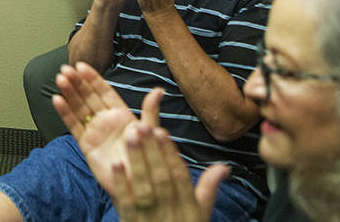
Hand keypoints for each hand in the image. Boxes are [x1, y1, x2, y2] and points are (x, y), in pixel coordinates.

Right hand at [52, 62, 161, 194]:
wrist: (139, 185)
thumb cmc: (148, 159)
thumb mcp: (151, 132)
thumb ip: (150, 111)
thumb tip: (158, 90)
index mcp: (121, 115)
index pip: (104, 92)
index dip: (93, 78)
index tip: (81, 66)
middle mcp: (106, 121)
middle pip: (88, 97)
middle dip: (77, 83)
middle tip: (65, 70)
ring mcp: (95, 132)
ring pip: (79, 108)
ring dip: (69, 93)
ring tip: (60, 79)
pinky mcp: (86, 145)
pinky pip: (74, 126)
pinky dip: (65, 113)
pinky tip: (57, 100)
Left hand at [111, 122, 226, 221]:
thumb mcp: (201, 215)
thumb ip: (208, 189)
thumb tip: (224, 167)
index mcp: (189, 209)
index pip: (180, 177)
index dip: (171, 154)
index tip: (162, 132)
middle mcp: (171, 213)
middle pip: (161, 179)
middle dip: (152, 151)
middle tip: (142, 126)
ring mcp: (150, 219)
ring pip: (144, 188)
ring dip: (137, 162)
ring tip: (130, 137)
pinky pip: (127, 204)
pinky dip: (121, 184)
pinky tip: (116, 164)